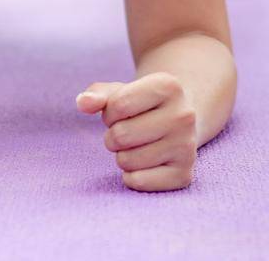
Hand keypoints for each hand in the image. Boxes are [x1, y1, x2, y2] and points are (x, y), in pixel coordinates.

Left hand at [75, 71, 197, 191]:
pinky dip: (131, 176)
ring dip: (122, 155)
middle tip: (129, 132)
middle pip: (120, 136)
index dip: (110, 112)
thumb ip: (97, 94)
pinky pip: (138, 182)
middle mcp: (183, 115)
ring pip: (126, 161)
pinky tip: (145, 163)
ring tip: (138, 146)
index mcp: (169, 86)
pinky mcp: (183, 175)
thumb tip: (83, 102)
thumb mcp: (121, 92)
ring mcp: (186, 147)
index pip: (117, 105)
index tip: (124, 112)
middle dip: (114, 136)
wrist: (179, 122)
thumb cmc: (142, 105)